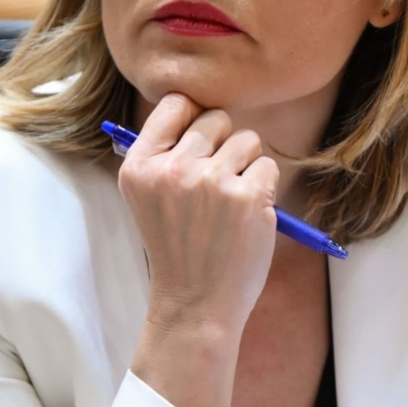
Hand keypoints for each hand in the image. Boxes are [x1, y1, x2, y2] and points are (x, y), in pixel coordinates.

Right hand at [118, 93, 279, 334]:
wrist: (195, 303)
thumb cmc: (177, 248)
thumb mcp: (147, 196)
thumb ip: (163, 152)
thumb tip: (194, 106)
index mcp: (139, 166)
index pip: (174, 103)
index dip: (193, 118)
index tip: (198, 143)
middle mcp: (172, 169)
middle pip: (216, 118)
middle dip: (223, 144)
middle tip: (214, 185)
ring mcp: (211, 182)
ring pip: (247, 140)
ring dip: (246, 166)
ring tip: (229, 204)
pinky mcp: (248, 197)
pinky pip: (268, 166)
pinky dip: (264, 188)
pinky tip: (245, 216)